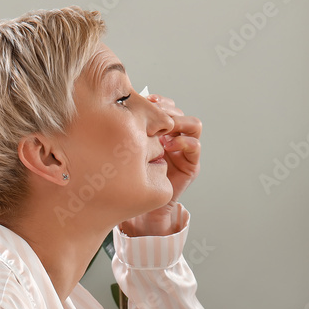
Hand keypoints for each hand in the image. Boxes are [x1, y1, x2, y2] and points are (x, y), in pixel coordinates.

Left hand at [121, 94, 201, 234]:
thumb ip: (125, 131)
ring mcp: (184, 150)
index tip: (145, 99)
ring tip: (162, 130)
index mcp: (159, 130)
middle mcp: (173, 137)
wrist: (140, 209)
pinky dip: (183, 142)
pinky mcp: (190, 164)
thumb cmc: (128, 179)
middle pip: (178, 112)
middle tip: (154, 112)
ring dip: (178, 123)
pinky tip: (168, 146)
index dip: (158, 101)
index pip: (165, 106)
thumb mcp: (124, 149)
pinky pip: (194, 146)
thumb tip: (114, 108)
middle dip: (166, 110)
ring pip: (192, 125)